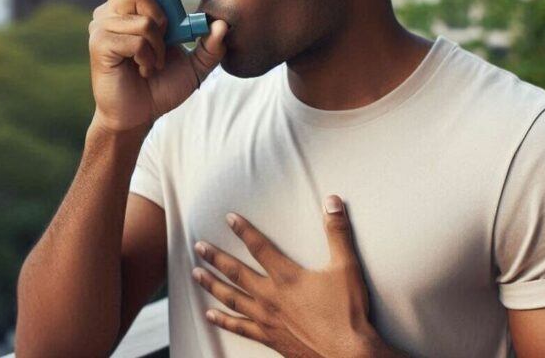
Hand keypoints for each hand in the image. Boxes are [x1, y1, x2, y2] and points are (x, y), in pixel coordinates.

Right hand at [89, 0, 228, 132]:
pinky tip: (142, 69)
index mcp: (126, 7)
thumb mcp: (194, 65)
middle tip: (164, 42)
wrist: (139, 116)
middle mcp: (109, 11)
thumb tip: (223, 24)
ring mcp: (101, 26)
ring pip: (143, 16)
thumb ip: (211, 45)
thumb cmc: (160, 87)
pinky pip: (136, 37)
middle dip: (163, 16)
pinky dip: (148, 56)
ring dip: (157, 44)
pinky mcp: (99, 44)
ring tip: (151, 62)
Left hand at [191, 195, 378, 357]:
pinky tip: (210, 315)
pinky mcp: (270, 338)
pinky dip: (223, 321)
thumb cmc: (347, 311)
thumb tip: (333, 202)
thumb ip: (337, 232)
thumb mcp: (346, 266)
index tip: (228, 218)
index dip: (243, 230)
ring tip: (196, 275)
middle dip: (215, 258)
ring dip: (212, 285)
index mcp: (287, 277)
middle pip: (236, 273)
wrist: (348, 354)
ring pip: (231, 298)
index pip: (259, 247)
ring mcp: (268, 319)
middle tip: (198, 246)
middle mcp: (271, 297)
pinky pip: (240, 327)